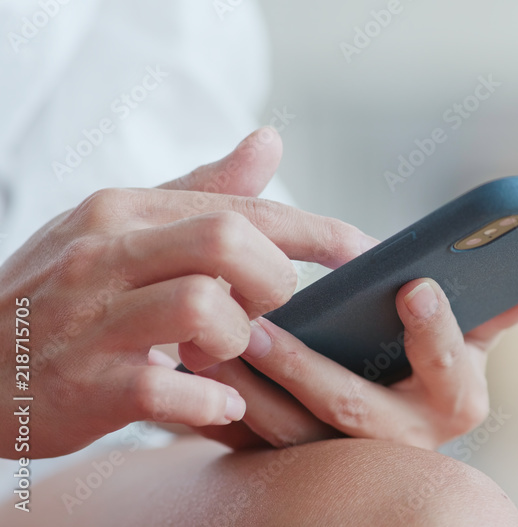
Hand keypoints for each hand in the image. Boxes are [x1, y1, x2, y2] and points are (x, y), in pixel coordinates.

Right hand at [0, 128, 377, 458]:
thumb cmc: (60, 295)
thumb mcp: (120, 227)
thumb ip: (201, 190)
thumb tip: (270, 143)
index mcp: (124, 213)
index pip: (243, 208)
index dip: (317, 231)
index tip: (365, 250)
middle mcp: (106, 255)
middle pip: (230, 243)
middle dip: (273, 281)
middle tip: (265, 307)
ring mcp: (92, 320)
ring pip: (205, 307)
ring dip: (239, 339)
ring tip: (225, 353)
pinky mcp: (87, 384)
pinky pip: (172, 388)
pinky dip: (212, 399)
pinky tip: (216, 398)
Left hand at [186, 280, 517, 450]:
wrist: (384, 428)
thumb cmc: (427, 367)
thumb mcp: (468, 341)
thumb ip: (494, 311)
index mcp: (454, 402)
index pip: (451, 370)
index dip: (437, 332)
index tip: (414, 286)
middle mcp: (403, 441)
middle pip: (354, 411)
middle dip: (306, 368)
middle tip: (263, 324)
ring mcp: (343, 458)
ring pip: (289, 433)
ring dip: (245, 389)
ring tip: (208, 339)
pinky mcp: (292, 463)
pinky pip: (249, 441)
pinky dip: (218, 406)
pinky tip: (188, 363)